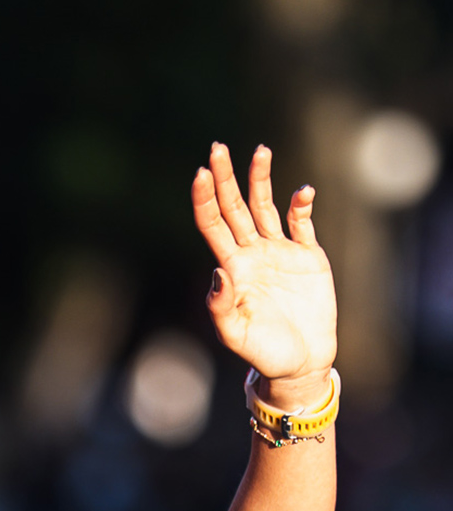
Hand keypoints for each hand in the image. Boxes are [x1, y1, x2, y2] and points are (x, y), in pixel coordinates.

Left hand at [192, 143, 336, 405]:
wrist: (301, 362)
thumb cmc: (263, 353)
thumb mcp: (236, 334)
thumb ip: (222, 306)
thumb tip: (218, 271)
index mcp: (233, 268)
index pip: (213, 225)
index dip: (205, 200)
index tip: (201, 173)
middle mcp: (253, 253)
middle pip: (235, 207)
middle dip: (225, 178)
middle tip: (217, 148)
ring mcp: (280, 251)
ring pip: (266, 206)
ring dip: (261, 179)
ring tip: (259, 151)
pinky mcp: (308, 255)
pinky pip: (302, 223)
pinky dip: (301, 205)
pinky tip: (301, 192)